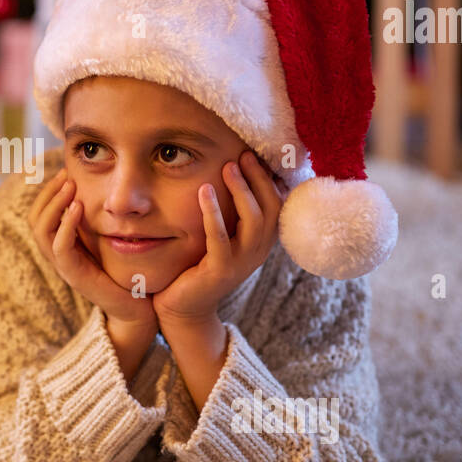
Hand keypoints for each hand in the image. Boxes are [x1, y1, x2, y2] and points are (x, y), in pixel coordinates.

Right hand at [28, 169, 156, 328]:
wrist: (137, 306)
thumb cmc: (126, 271)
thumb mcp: (109, 238)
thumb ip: (99, 219)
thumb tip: (101, 188)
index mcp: (62, 245)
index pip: (39, 214)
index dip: (48, 192)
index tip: (65, 172)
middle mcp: (58, 255)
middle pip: (34, 220)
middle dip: (47, 193)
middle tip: (65, 174)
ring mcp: (64, 267)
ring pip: (41, 231)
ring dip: (54, 205)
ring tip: (69, 186)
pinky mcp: (75, 276)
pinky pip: (60, 248)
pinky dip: (66, 225)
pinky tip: (78, 208)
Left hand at [152, 150, 281, 328]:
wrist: (183, 307)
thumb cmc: (198, 265)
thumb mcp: (221, 236)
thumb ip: (231, 213)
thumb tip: (231, 172)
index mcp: (261, 241)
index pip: (278, 204)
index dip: (270, 178)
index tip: (256, 153)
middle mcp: (258, 251)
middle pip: (271, 208)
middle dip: (259, 178)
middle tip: (243, 155)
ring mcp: (242, 262)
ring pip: (254, 220)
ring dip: (242, 190)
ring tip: (227, 167)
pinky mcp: (220, 270)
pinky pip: (220, 237)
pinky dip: (213, 212)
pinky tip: (204, 191)